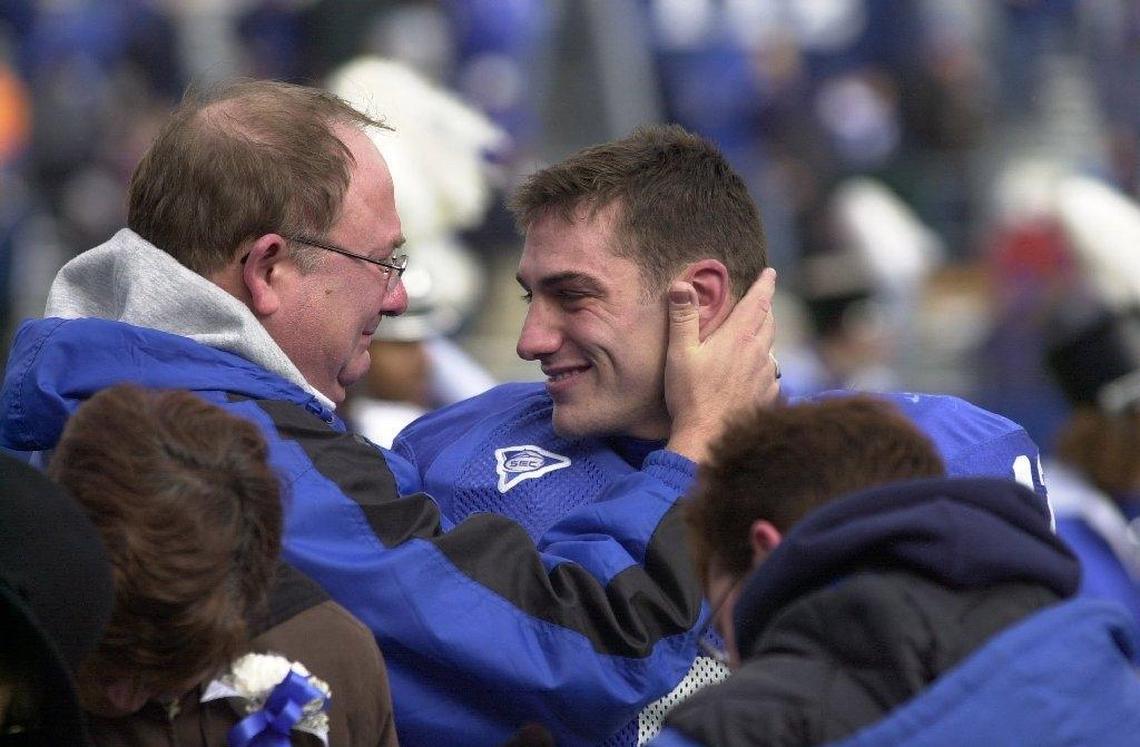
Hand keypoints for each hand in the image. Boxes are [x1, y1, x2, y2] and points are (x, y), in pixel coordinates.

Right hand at [664, 267, 778, 461]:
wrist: (708, 437)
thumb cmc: (690, 395)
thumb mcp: (680, 353)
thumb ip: (682, 317)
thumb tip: (682, 284)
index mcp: (739, 338)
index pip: (759, 302)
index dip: (765, 285)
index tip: (771, 272)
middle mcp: (758, 353)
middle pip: (769, 321)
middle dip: (765, 307)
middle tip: (761, 300)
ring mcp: (766, 375)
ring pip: (771, 347)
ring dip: (765, 336)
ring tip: (755, 335)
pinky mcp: (768, 395)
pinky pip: (771, 373)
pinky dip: (764, 364)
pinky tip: (755, 371)